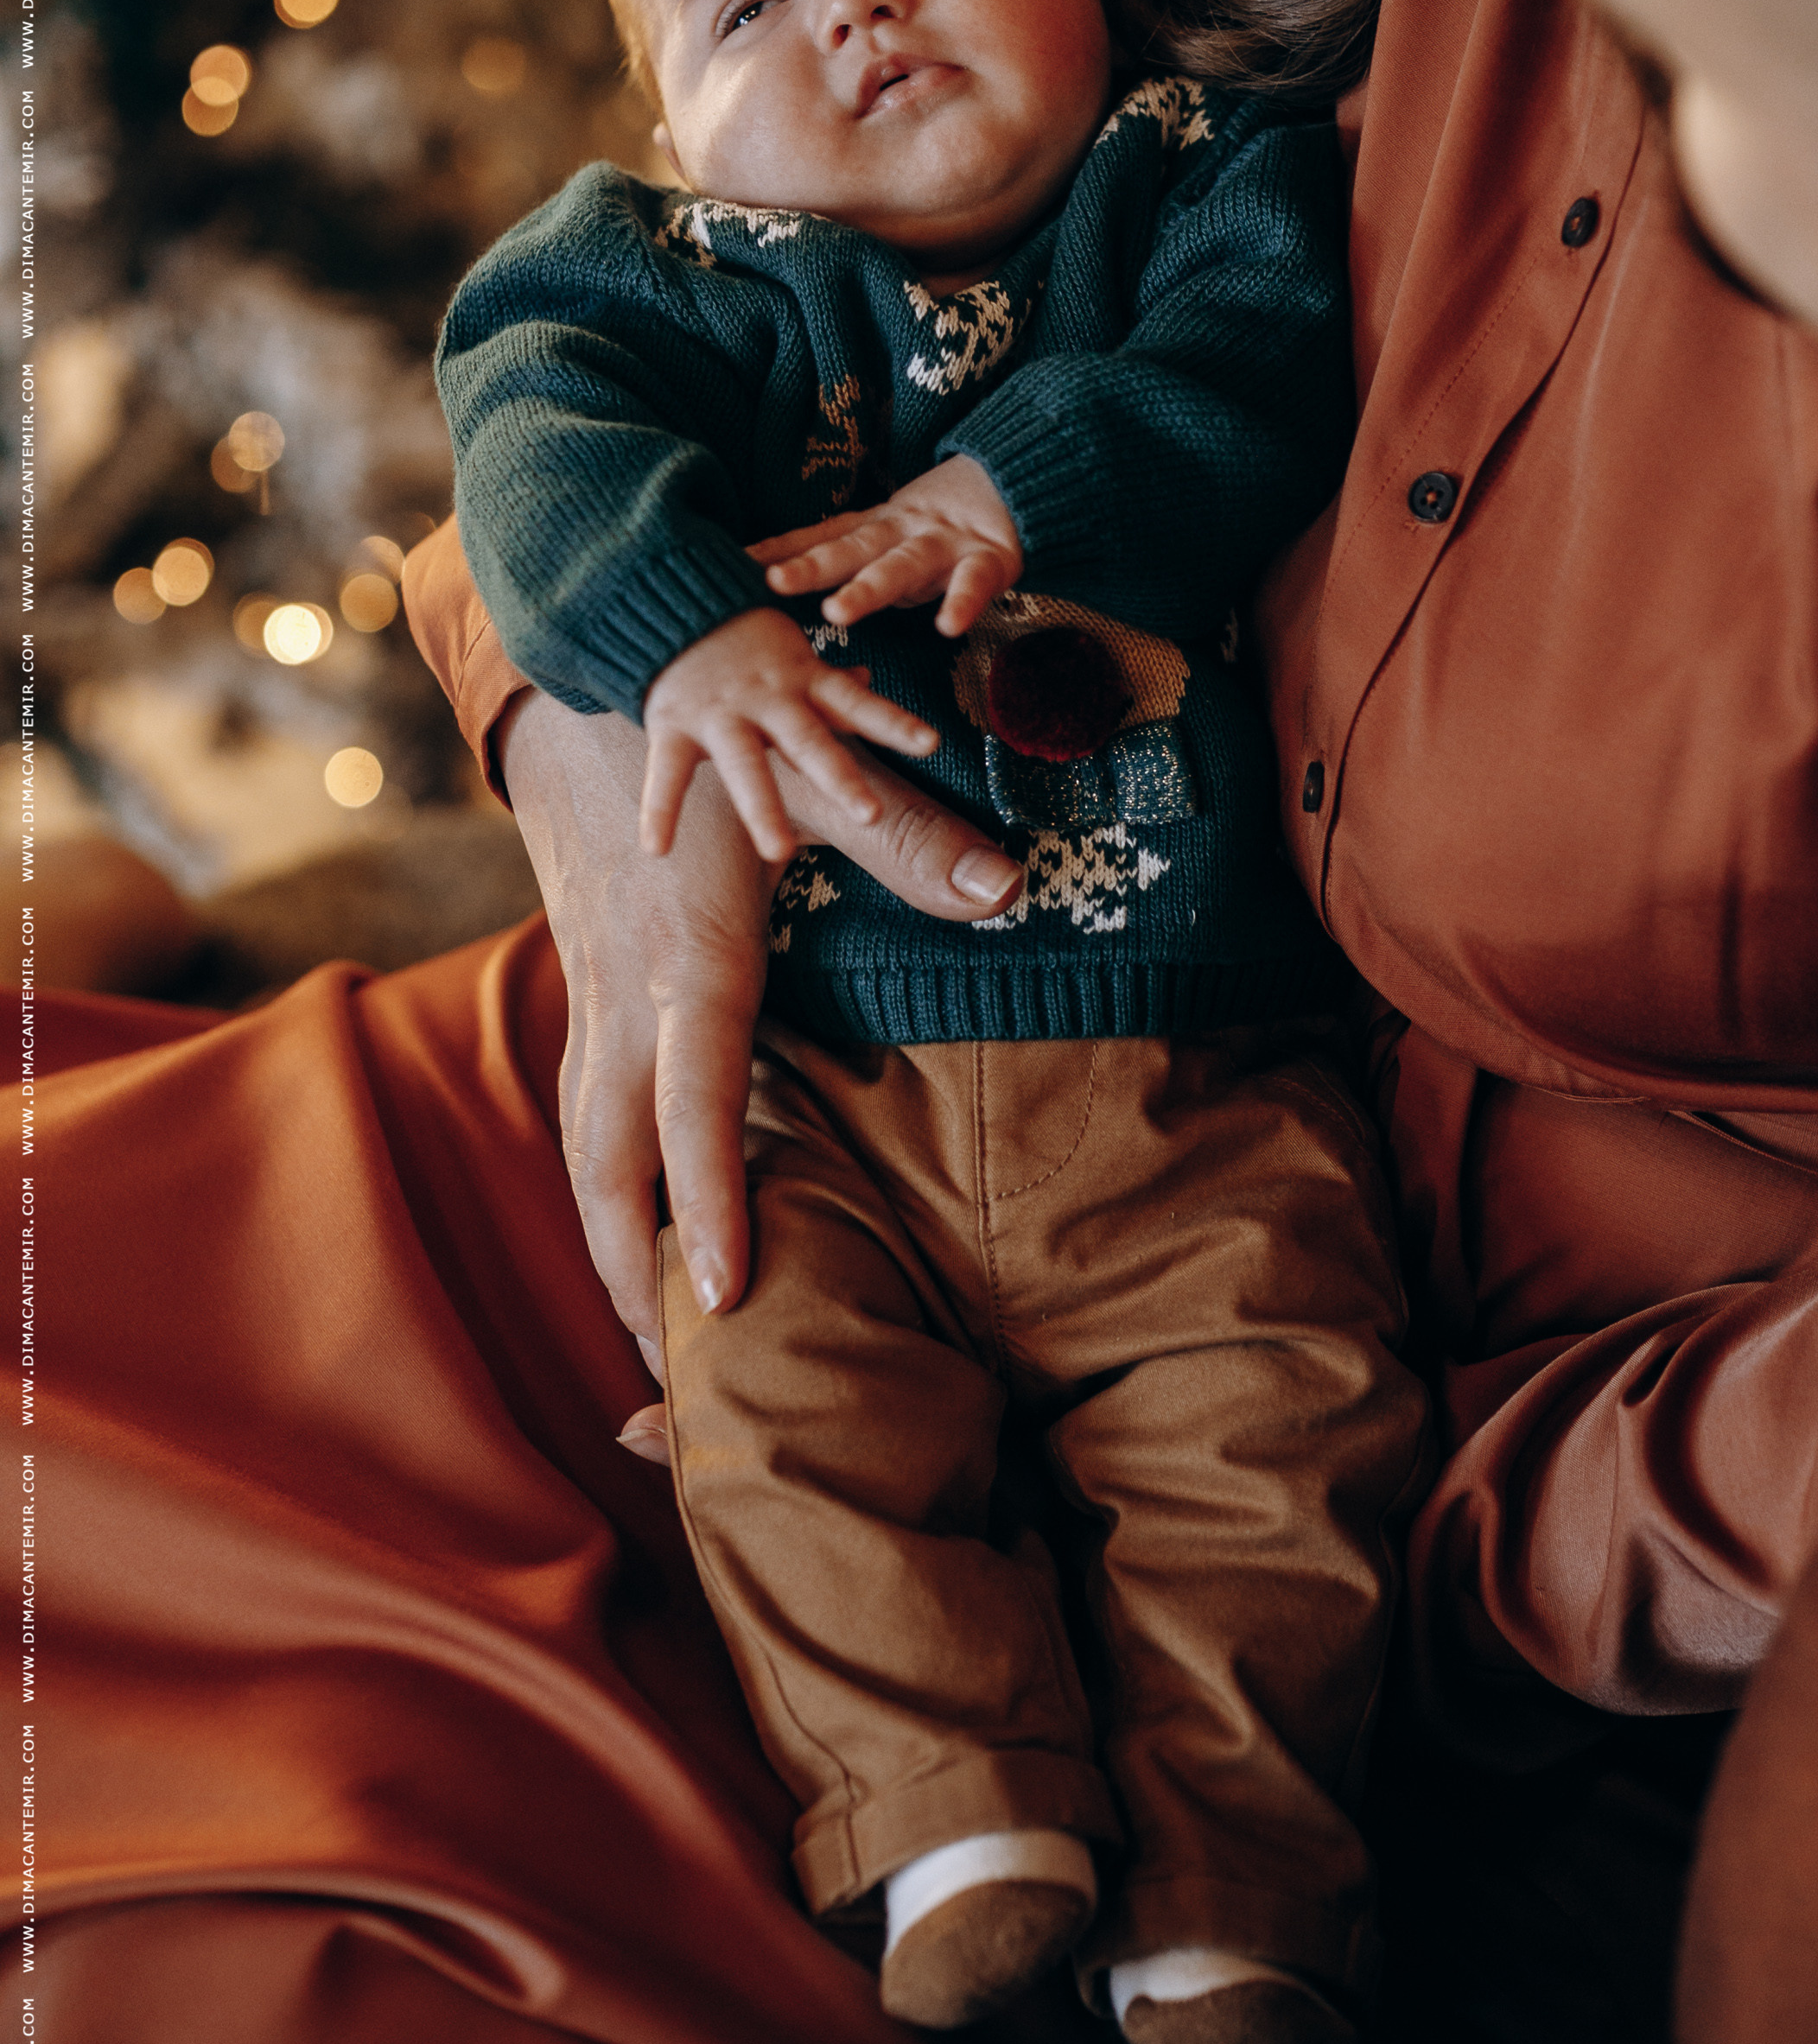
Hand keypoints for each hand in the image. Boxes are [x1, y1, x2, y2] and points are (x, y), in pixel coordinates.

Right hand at [497, 692, 1025, 1359]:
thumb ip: (910, 839)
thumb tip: (1008, 890)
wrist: (600, 671)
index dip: (706, 1203)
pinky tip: (643, 1218)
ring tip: (660, 1327)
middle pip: (606, 1163)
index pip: (690, 1109)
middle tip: (680, 1372)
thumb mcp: (813, 776)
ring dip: (614, 1237)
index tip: (726, 1295)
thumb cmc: (719, 728)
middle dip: (633, 1270)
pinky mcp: (590, 986)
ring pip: (583, 1145)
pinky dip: (608, 1181)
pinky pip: (588, 1109)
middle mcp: (626, 996)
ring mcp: (595, 994)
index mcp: (686, 963)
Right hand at [639, 608, 937, 862]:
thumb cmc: (742, 639)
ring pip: (745, 765)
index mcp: (802, 682)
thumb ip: (828, 679)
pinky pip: (667, 772)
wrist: (668, 599)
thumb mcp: (792, 654)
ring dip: (763, 808)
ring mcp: (720, 714)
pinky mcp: (673, 724)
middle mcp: (768, 699)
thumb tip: (867, 677)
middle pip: (808, 742)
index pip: (856, 704)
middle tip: (872, 815)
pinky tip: (657, 851)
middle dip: (839, 776)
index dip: (893, 722)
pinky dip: (659, 810)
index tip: (930, 744)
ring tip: (780, 853)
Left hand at [750, 452, 1022, 637]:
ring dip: (871, 588)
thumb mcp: (881, 539)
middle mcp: (902, 534)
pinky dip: (962, 604)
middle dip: (812, 568)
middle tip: (775, 583)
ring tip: (840, 611)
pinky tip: (947, 627)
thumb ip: (836, 555)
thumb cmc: (933, 531)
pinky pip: (973, 585)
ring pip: (903, 566)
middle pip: (851, 549)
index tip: (735, 562)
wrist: (1013, 487)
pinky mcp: (989, 561)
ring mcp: (945, 546)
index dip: (779, 548)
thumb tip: (762, 572)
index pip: (820, 537)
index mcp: (874, 530)